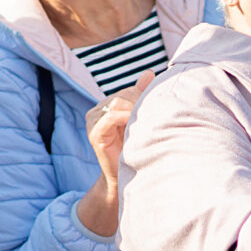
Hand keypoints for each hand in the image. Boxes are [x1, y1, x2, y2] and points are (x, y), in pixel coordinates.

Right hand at [75, 72, 150, 237]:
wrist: (124, 178)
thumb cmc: (134, 149)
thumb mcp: (139, 119)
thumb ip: (140, 96)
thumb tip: (149, 73)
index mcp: (105, 106)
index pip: (126, 92)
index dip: (142, 97)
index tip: (158, 106)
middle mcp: (95, 112)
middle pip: (121, 96)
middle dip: (140, 103)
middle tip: (155, 117)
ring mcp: (92, 122)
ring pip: (117, 103)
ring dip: (135, 110)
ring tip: (147, 123)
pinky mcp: (94, 133)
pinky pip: (111, 117)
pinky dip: (125, 117)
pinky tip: (136, 126)